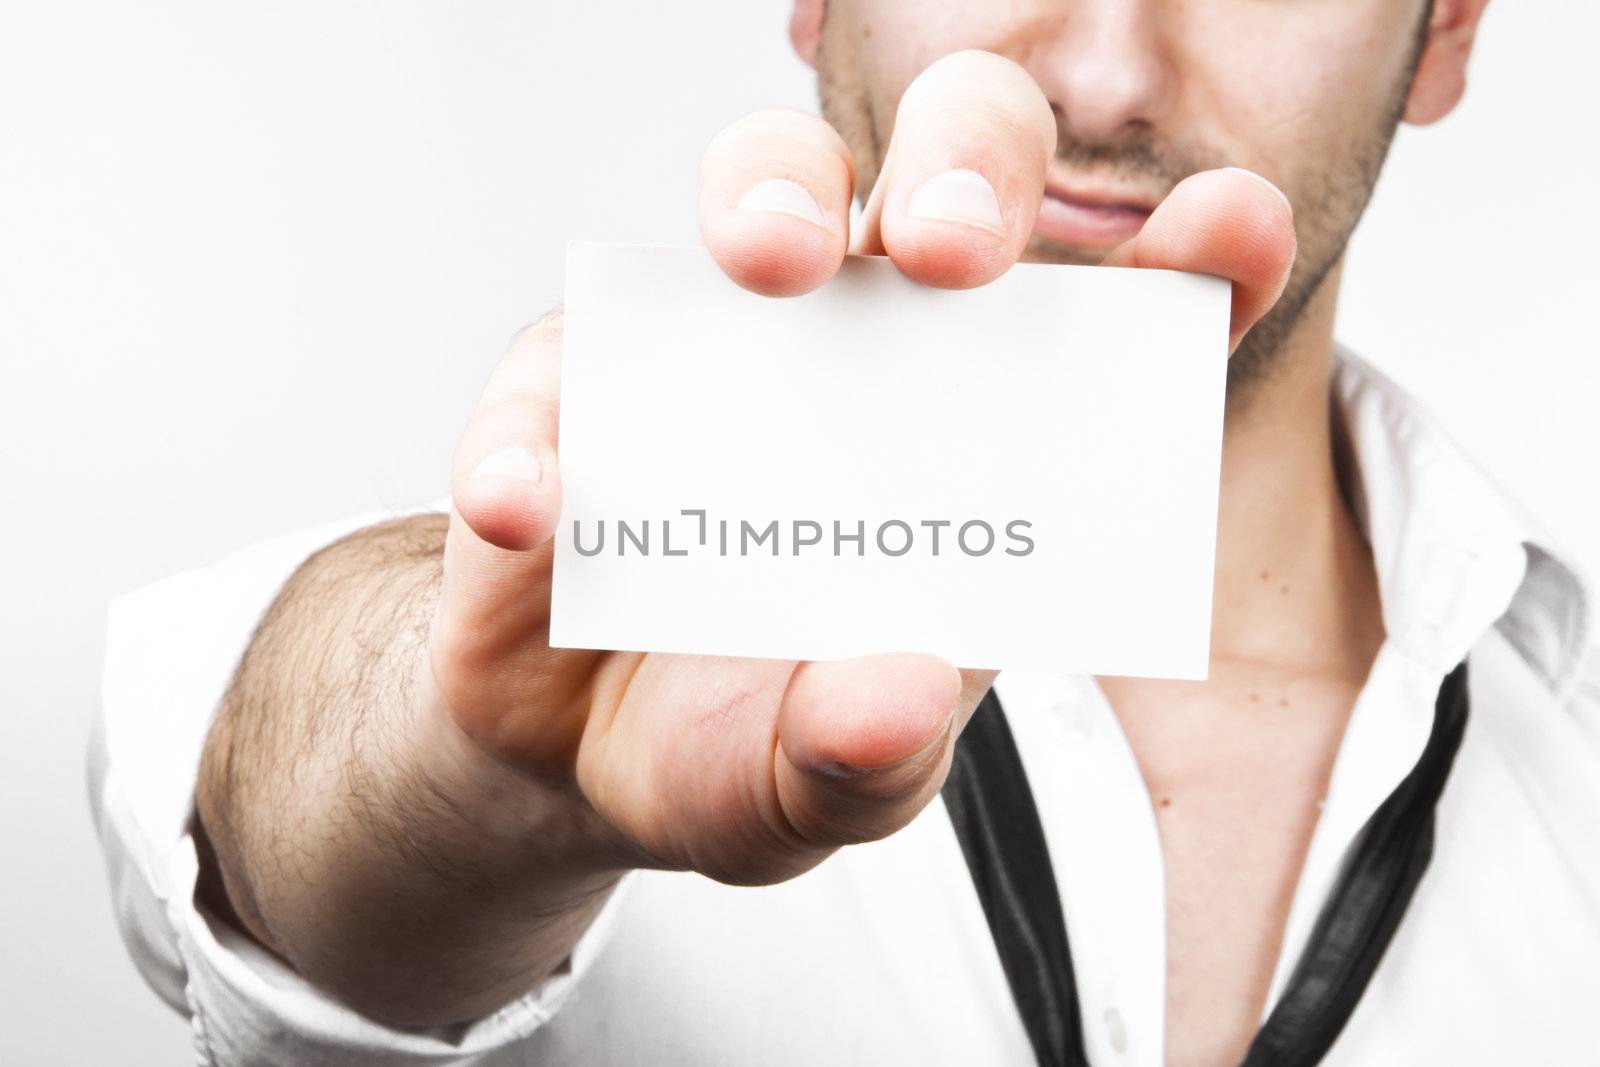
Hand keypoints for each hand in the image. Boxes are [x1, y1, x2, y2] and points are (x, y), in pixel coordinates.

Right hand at [426, 49, 1293, 887]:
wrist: (568, 754)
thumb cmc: (737, 741)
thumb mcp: (821, 789)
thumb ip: (871, 760)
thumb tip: (902, 693)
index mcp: (980, 446)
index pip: (1110, 329)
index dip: (1183, 265)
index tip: (1232, 230)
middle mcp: (869, 360)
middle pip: (943, 182)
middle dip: (967, 175)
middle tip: (957, 251)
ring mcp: (721, 352)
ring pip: (765, 190)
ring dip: (773, 197)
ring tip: (773, 264)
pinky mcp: (574, 383)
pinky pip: (555, 372)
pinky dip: (539, 427)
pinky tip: (531, 507)